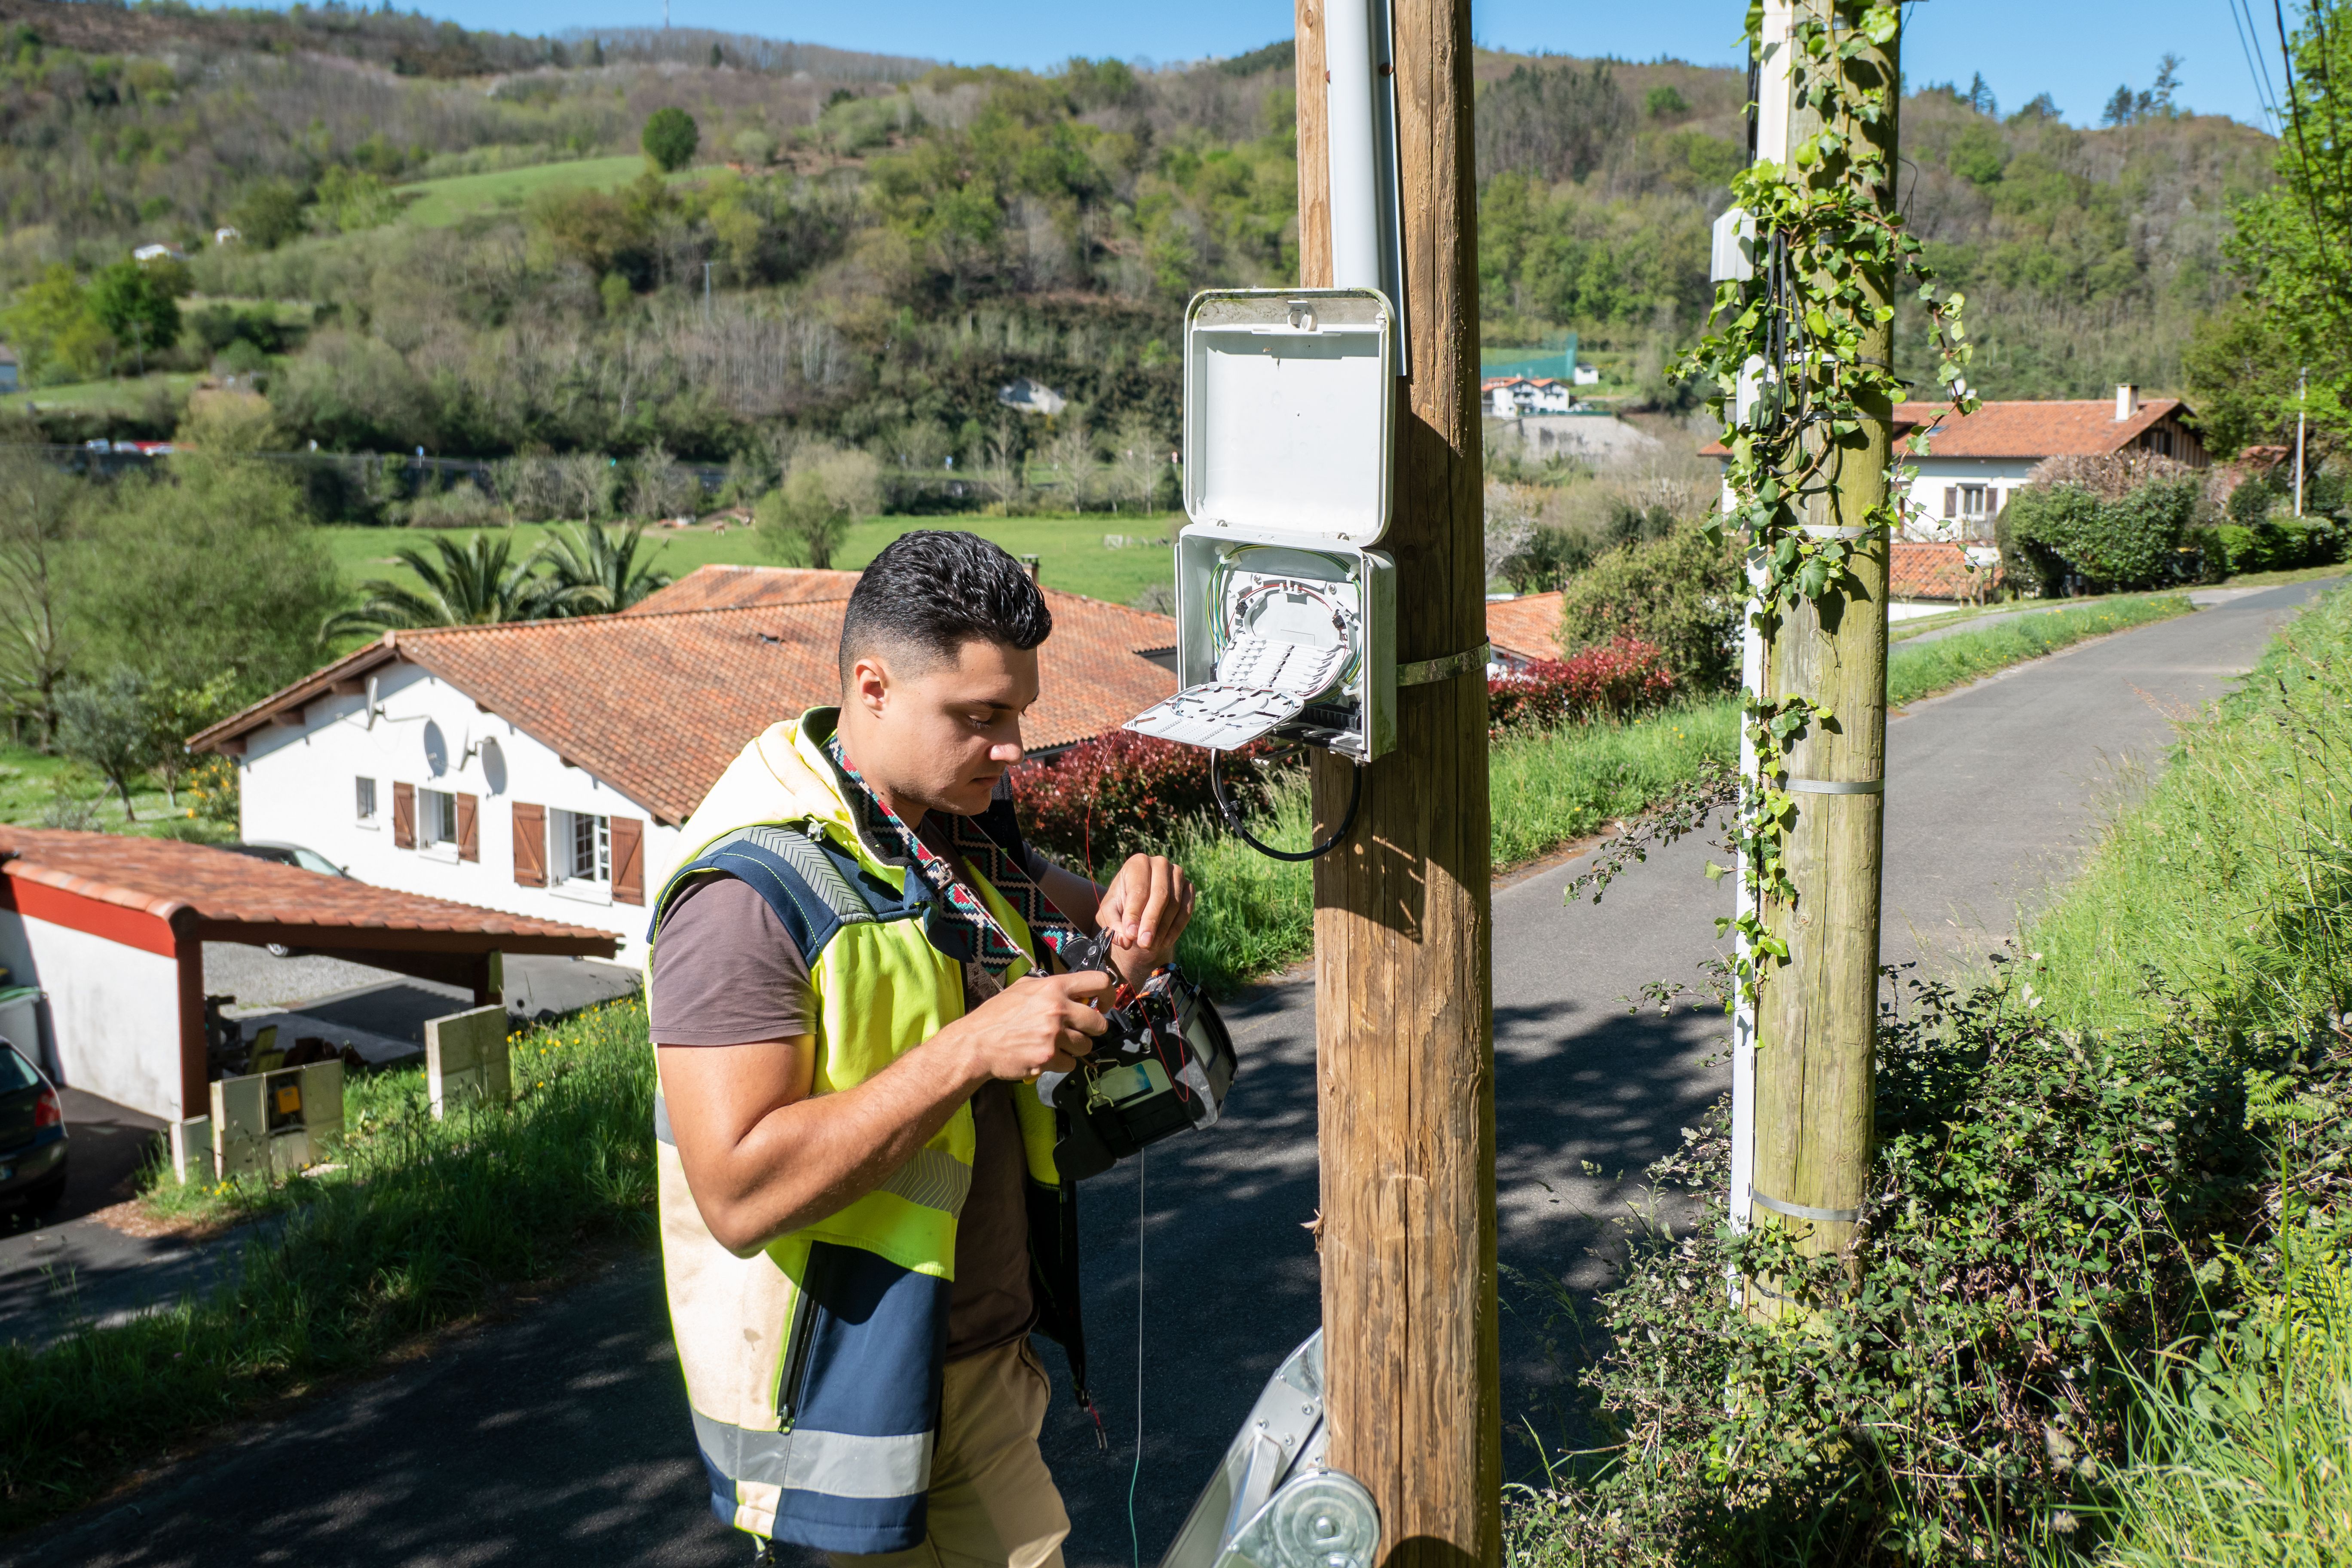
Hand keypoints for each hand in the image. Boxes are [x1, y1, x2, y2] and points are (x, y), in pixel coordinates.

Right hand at [956, 970, 1112, 1083]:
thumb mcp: (1022, 988)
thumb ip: (1050, 986)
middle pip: (1099, 1023)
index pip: (1099, 982)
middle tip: (1078, 1031)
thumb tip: (1074, 990)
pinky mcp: (1048, 1057)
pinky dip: (1061, 1064)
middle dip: (1092, 1030)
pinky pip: (1071, 1064)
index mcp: (1054, 987)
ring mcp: (1053, 1035)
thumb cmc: (997, 1015)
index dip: (1108, 995)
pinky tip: (1046, 1057)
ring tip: (1056, 1045)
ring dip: (1075, 1048)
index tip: (1103, 1005)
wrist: (977, 1043)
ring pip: (1086, 1046)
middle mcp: (1057, 1009)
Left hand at [1096, 853, 1195, 976]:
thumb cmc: (1121, 904)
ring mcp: (1177, 874)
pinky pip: (1187, 909)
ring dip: (1163, 929)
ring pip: (1175, 904)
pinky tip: (1164, 943)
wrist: (1139, 903)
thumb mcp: (1109, 913)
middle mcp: (1160, 863)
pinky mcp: (1188, 887)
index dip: (1134, 914)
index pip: (1138, 890)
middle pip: (1160, 895)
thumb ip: (1113, 924)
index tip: (1130, 935)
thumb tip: (1126, 939)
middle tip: (1144, 944)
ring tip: (1151, 946)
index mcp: (1137, 863)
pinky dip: (1176, 928)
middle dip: (1151, 922)